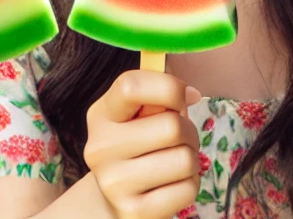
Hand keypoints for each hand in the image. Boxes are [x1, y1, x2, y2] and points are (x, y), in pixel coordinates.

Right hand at [82, 70, 202, 218]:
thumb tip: (191, 94)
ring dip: (192, 160)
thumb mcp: (136, 117)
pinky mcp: (134, 211)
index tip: (181, 98)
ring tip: (174, 162)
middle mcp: (100, 148)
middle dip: (189, 131)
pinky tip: (172, 184)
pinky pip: (188, 189)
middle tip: (179, 140)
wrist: (114, 198)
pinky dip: (190, 185)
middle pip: (172, 126)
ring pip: (185, 160)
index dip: (168, 87)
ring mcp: (114, 183)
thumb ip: (157, 98)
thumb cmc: (136, 147)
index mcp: (100, 115)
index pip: (131, 86)